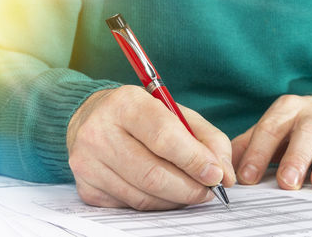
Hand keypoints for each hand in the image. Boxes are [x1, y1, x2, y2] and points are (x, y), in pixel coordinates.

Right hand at [67, 85, 235, 210]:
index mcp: (126, 104)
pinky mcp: (86, 188)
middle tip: (208, 190)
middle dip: (190, 188)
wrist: (91, 119)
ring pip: (143, 197)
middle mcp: (100, 132)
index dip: (195, 160)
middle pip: (153, 175)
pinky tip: (164, 192)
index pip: (164, 138)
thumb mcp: (176, 113)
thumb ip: (207, 139)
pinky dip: (156, 204)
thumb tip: (225, 175)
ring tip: (189, 190)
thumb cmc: (141, 115)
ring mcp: (88, 163)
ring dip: (176, 199)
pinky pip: (130, 206)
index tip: (216, 175)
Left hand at [232, 94, 311, 189]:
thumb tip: (226, 165)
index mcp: (288, 108)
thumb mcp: (273, 127)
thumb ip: (249, 144)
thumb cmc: (298, 125)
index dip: (258, 153)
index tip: (247, 176)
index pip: (270, 129)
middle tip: (287, 182)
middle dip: (296, 157)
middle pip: (306, 132)